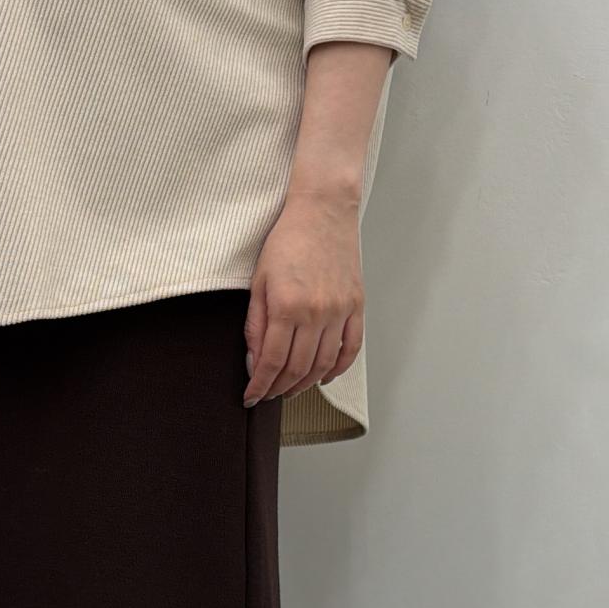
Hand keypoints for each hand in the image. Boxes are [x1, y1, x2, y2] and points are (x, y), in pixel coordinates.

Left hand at [243, 190, 364, 407]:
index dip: (261, 386)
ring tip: (290, 389)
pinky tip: (323, 376)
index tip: (251, 397)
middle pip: (298, 369)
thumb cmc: (287, 240)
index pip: (272, 362)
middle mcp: (317, 313)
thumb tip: (254, 362)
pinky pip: (351, 349)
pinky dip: (338, 369)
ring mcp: (340, 311)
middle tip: (268, 394)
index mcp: (287, 306)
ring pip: (324, 365)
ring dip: (305, 384)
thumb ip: (255, 325)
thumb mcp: (259, 281)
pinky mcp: (356, 306)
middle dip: (280, 388)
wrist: (322, 210)